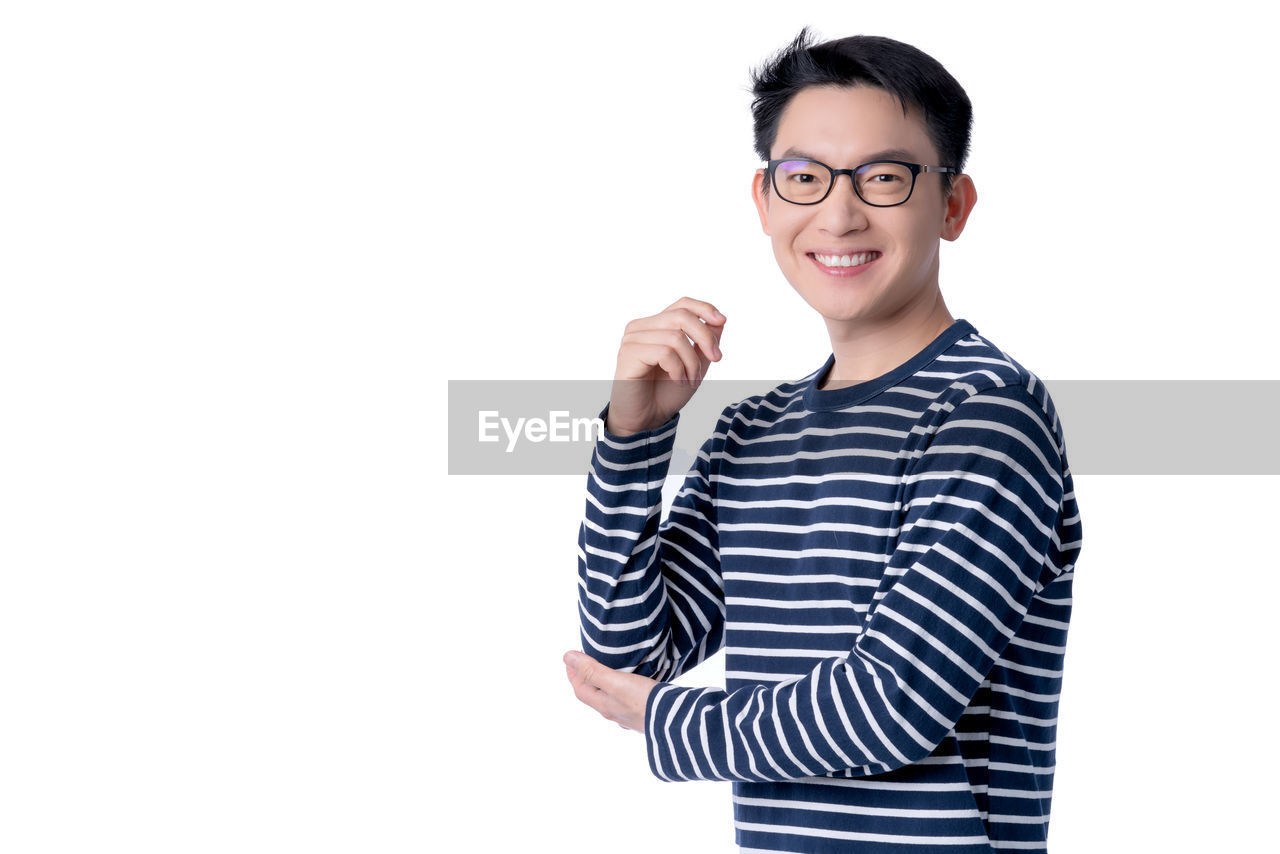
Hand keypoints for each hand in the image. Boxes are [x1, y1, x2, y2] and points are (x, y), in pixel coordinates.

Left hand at [563, 651, 658, 732]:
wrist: (676, 721)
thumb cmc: (643, 701)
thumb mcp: (615, 682)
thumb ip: (592, 671)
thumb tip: (567, 658)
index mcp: (603, 705)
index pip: (580, 689)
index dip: (572, 673)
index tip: (569, 659)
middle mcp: (614, 712)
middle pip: (593, 695)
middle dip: (585, 679)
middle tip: (583, 663)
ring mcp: (629, 715)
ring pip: (609, 699)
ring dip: (602, 685)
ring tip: (605, 671)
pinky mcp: (644, 713)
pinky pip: (625, 701)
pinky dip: (620, 691)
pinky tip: (629, 688)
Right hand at [606, 297, 725, 435]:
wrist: (647, 420)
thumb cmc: (666, 393)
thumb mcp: (695, 364)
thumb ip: (705, 342)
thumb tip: (720, 320)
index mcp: (655, 326)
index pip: (681, 304)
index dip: (704, 309)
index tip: (722, 322)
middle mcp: (640, 328)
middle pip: (681, 316)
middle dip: (705, 337)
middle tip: (716, 358)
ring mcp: (632, 339)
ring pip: (675, 337)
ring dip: (692, 362)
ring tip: (691, 379)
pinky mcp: (628, 354)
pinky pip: (664, 353)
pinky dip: (678, 369)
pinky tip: (678, 381)